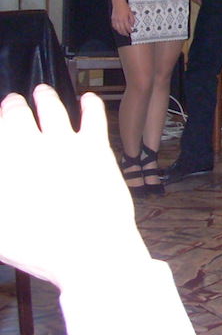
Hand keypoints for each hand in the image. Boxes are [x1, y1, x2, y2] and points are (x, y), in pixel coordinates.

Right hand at [0, 86, 150, 288]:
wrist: (89, 248)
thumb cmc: (40, 247)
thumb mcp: (2, 229)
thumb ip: (3, 197)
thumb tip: (7, 177)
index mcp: (7, 165)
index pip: (1, 131)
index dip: (0, 122)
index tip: (1, 118)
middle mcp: (30, 147)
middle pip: (16, 115)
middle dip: (12, 107)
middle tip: (12, 102)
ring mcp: (64, 143)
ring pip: (51, 108)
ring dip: (44, 96)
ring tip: (42, 91)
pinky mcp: (95, 146)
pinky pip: (92, 116)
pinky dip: (89, 104)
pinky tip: (88, 98)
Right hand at [110, 1, 134, 36]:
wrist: (118, 3)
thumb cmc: (125, 7)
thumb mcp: (131, 13)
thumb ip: (132, 19)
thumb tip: (132, 25)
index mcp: (125, 19)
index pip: (127, 27)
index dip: (130, 31)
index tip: (131, 32)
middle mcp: (120, 20)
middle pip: (122, 29)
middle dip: (125, 33)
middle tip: (127, 35)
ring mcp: (115, 20)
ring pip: (117, 29)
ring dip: (120, 32)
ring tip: (123, 34)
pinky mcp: (112, 19)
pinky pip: (113, 26)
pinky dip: (116, 29)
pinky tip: (118, 29)